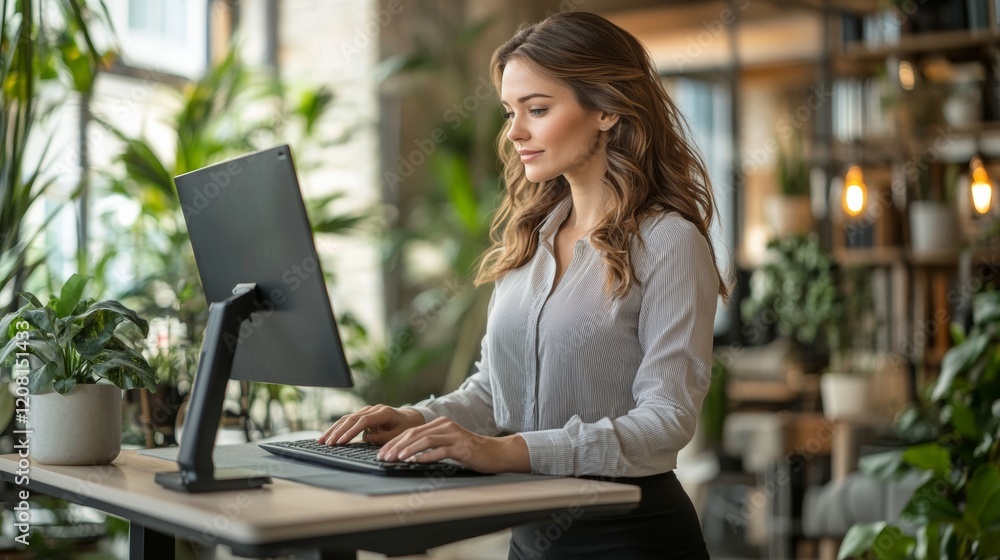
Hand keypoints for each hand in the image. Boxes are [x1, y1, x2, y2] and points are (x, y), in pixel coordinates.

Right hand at [318, 405, 425, 445]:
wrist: (408, 417)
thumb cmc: (404, 427)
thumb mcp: (398, 434)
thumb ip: (383, 438)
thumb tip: (366, 439)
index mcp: (383, 412)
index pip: (364, 421)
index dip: (351, 431)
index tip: (341, 441)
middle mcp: (373, 409)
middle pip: (352, 419)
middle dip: (338, 432)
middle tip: (328, 443)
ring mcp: (366, 410)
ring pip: (346, 419)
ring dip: (334, 430)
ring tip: (322, 441)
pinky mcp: (362, 415)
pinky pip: (348, 421)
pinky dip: (337, 428)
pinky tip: (328, 436)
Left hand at [376, 416, 529, 473]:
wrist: (496, 453)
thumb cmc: (471, 451)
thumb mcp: (448, 445)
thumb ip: (431, 445)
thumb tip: (407, 455)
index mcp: (440, 424)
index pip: (411, 432)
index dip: (395, 442)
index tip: (382, 453)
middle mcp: (445, 426)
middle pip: (415, 434)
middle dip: (396, 446)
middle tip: (383, 457)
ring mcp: (454, 435)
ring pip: (426, 440)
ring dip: (408, 450)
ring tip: (396, 458)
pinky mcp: (462, 447)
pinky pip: (441, 450)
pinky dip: (427, 456)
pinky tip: (416, 461)